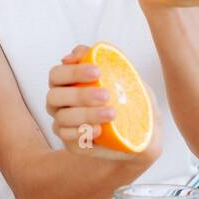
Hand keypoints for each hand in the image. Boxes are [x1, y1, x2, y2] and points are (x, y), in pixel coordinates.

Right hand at [46, 45, 161, 164]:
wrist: (143, 132)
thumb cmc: (128, 98)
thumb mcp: (122, 74)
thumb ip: (100, 58)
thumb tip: (74, 55)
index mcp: (66, 83)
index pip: (57, 74)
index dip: (73, 72)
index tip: (97, 72)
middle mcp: (59, 103)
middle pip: (54, 96)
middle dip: (80, 95)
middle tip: (105, 95)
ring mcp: (63, 124)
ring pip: (62, 119)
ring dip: (86, 115)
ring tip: (111, 113)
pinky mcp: (72, 143)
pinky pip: (68, 139)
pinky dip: (83, 133)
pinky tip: (100, 130)